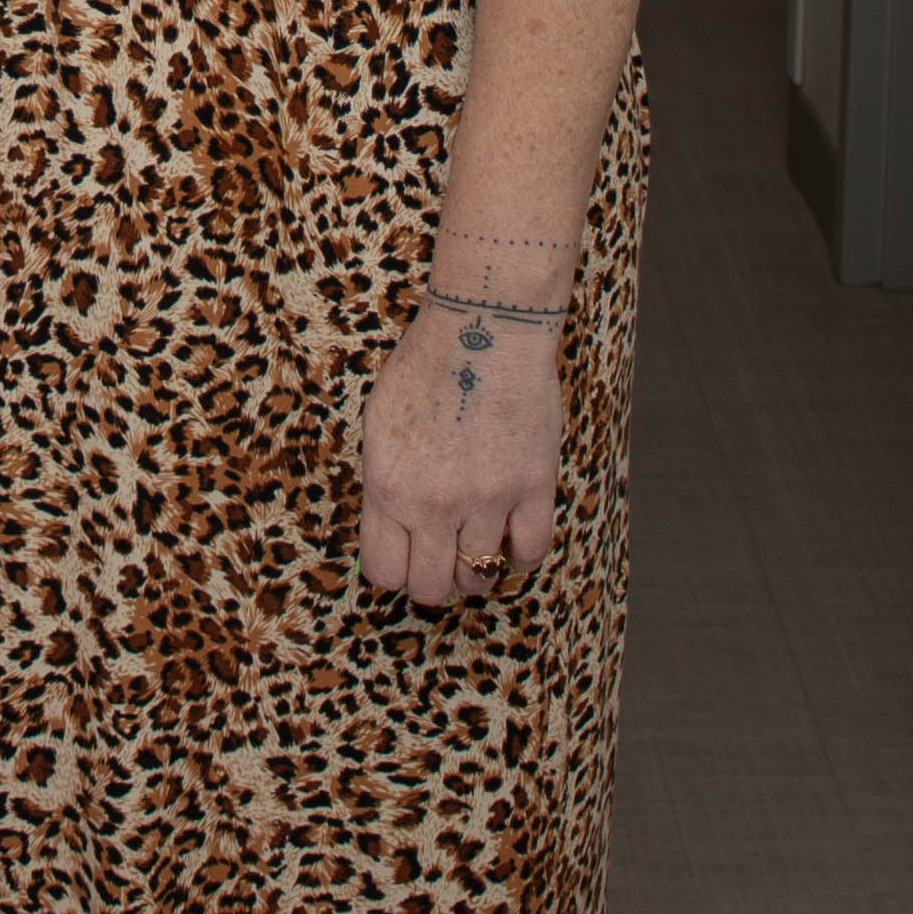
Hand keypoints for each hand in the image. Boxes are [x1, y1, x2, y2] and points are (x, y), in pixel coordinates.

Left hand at [355, 294, 564, 607]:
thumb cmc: (428, 367)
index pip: (385, 572)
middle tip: (440, 559)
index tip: (404, 558)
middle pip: (431, 587)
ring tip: (475, 542)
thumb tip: (389, 531)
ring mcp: (487, 499)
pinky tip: (511, 537)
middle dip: (432, 580)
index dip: (394, 571)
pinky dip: (519, 556)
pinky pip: (529, 552)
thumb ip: (383, 484)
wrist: (486, 326)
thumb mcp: (379, 425)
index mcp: (388, 486)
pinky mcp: (533, 487)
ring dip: (475, 569)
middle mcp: (434, 503)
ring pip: (478, 577)